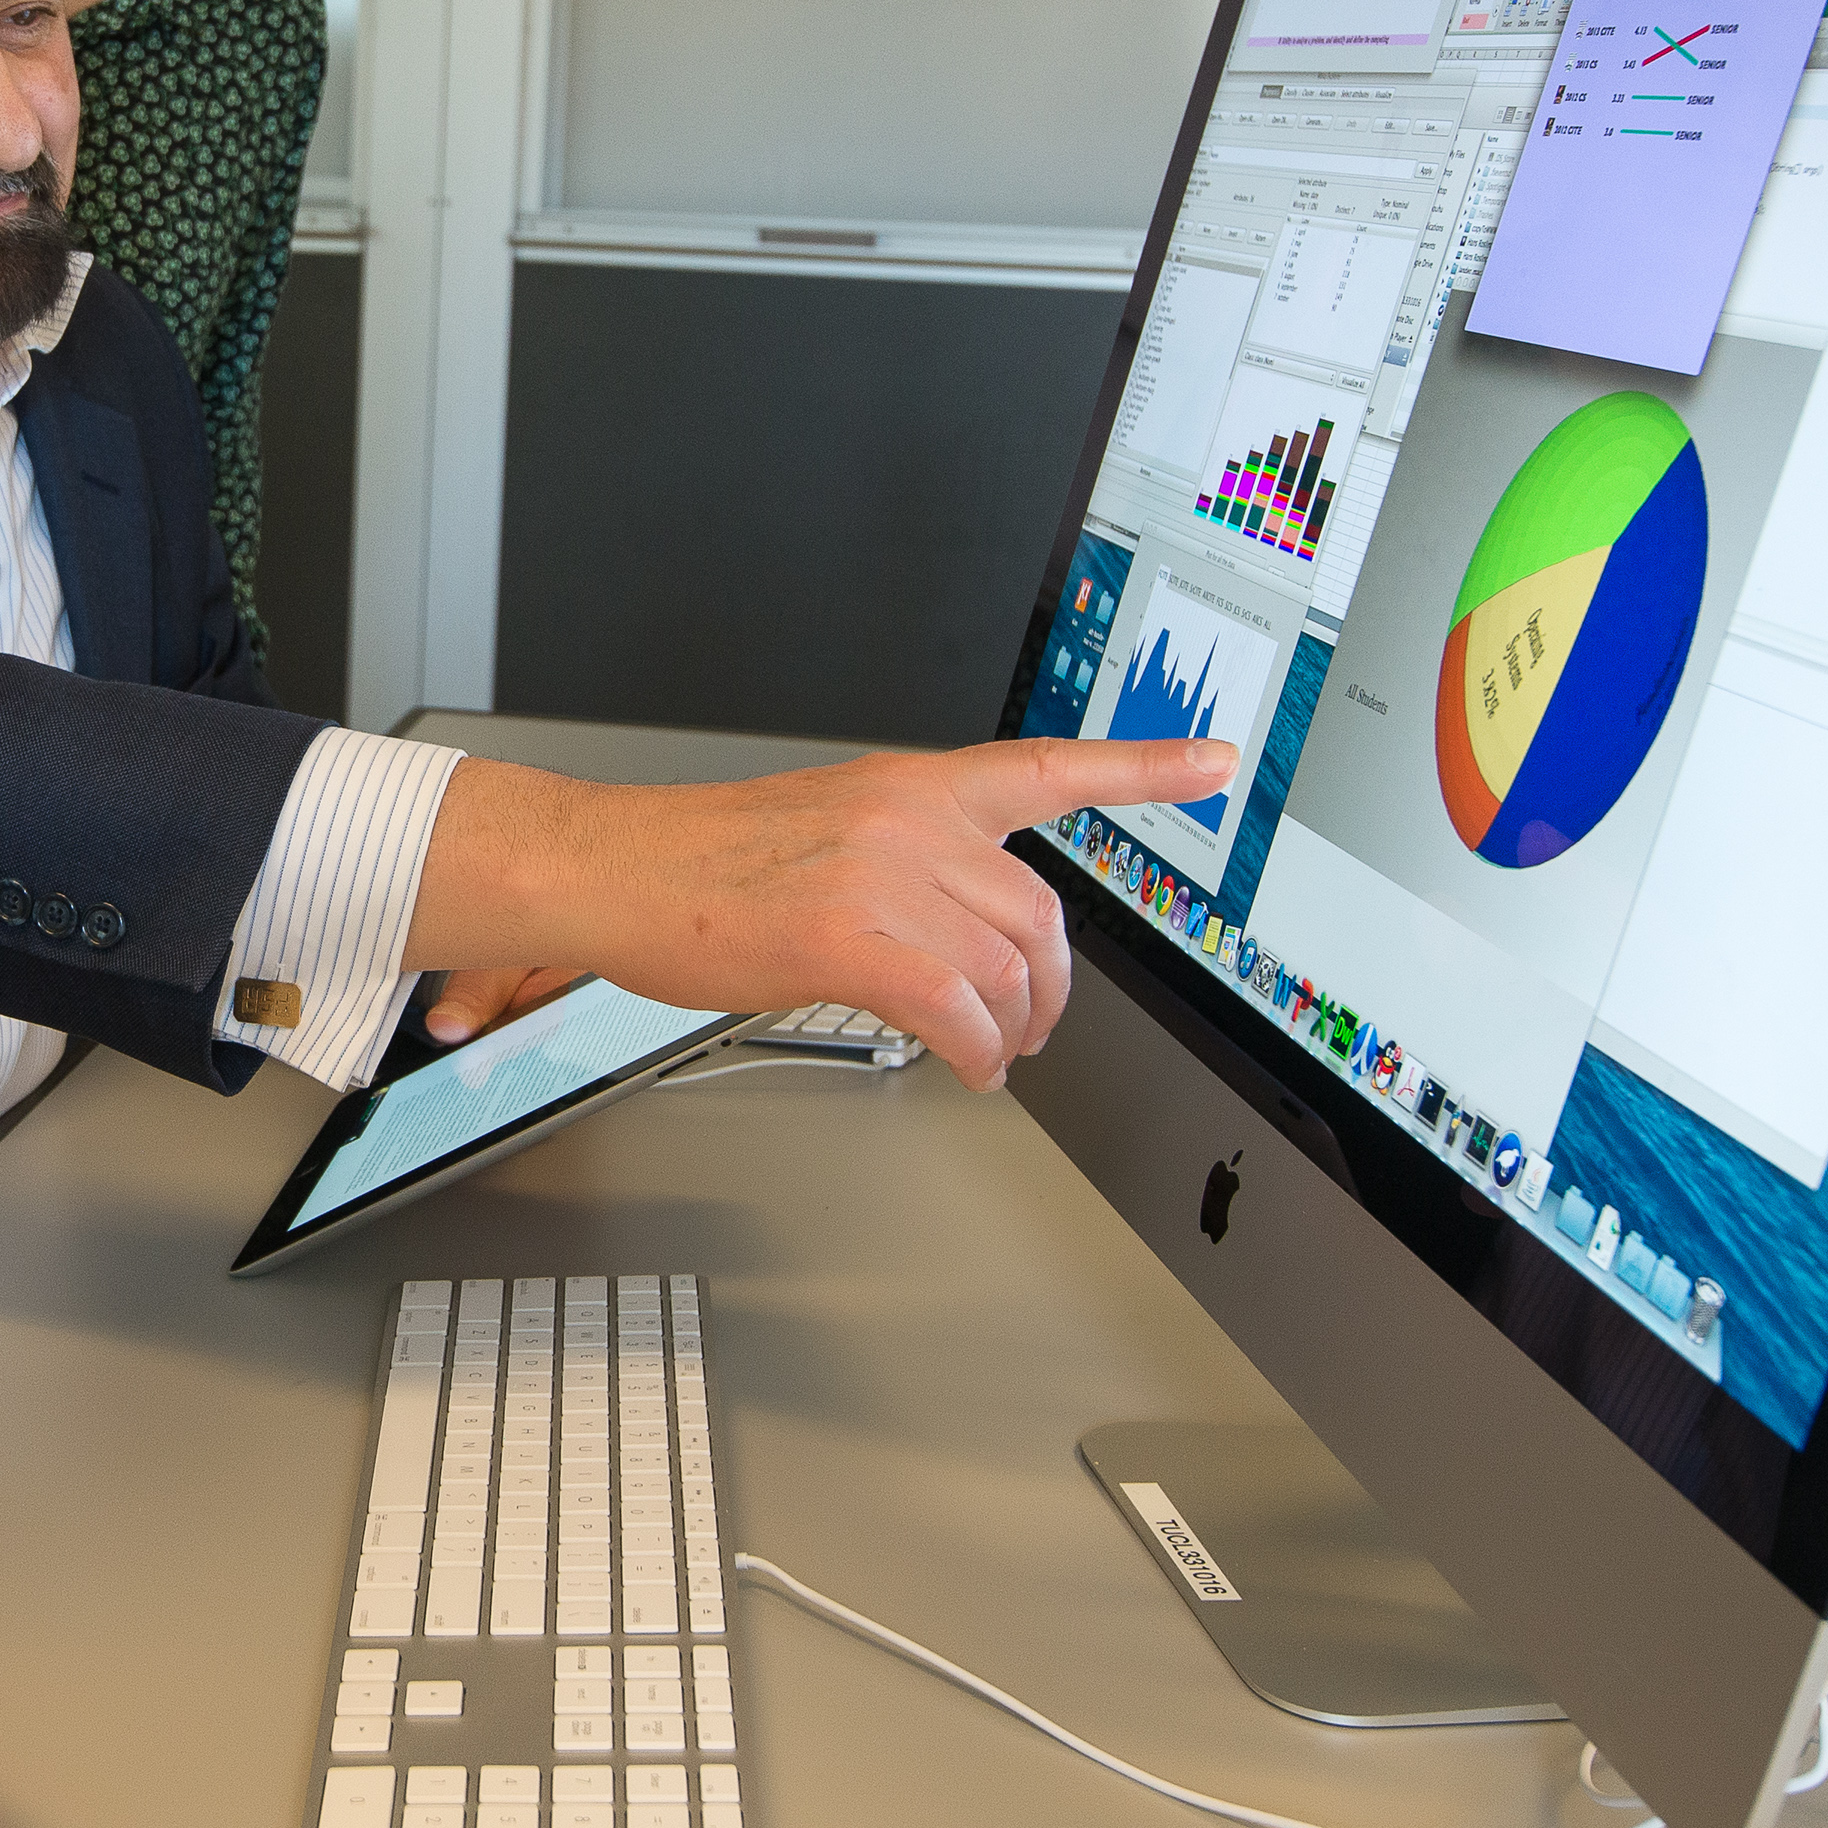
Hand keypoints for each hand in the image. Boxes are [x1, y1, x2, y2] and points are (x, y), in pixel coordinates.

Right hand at [407, 734, 1237, 1092]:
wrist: (613, 869)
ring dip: (1012, 1032)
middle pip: (1038, 915)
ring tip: (988, 1055)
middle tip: (1030, 1028)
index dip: (1144, 767)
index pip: (1046, 767)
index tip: (1215, 762)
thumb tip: (960, 939)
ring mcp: (883, 875)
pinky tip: (966, 1066)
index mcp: (908, 787)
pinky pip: (960, 1011)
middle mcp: (909, 820)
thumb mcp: (821, 832)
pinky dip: (977, 1052)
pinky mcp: (852, 937)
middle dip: (1048, 989)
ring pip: (1006, 970)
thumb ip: (903, 864)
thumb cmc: (696, 866)